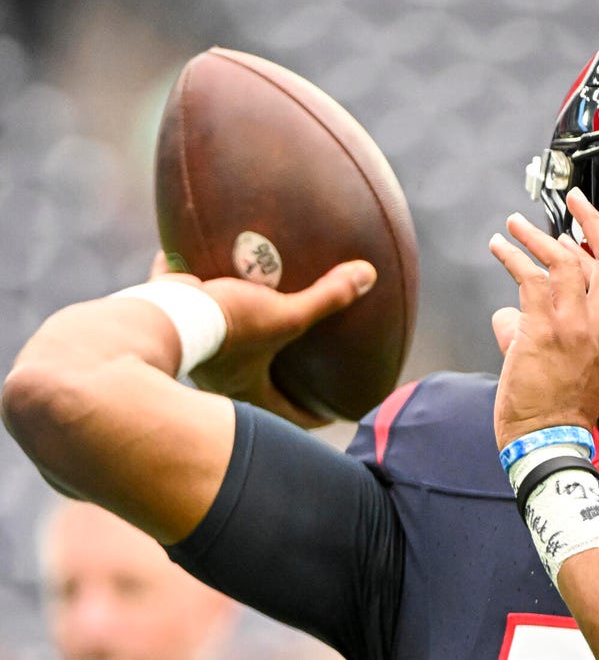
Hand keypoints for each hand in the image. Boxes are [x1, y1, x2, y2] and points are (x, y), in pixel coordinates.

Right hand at [149, 251, 376, 427]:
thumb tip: (369, 276)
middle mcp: (214, 376)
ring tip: (246, 315)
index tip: (331, 413)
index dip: (312, 416)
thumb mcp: (284, 314)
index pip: (286, 414)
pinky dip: (175, 277)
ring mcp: (185, 349)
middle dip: (270, 376)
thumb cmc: (225, 326)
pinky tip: (176, 254)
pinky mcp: (160, 317)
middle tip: (292, 367)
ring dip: (227, 332)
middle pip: (248, 383)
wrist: (156, 316)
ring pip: (210, 342)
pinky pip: (170, 296)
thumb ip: (327, 298)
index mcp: (245, 388)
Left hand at [488, 188, 598, 447]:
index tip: (579, 229)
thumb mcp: (565, 369)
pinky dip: (512, 257)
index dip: (596, 246)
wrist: (549, 442)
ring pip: (564, 261)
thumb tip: (510, 316)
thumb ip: (537, 333)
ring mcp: (573, 326)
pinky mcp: (542, 330)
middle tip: (571, 198)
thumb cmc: (556, 413)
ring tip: (513, 226)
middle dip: (590, 220)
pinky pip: (529, 279)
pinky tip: (499, 248)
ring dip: (536, 237)